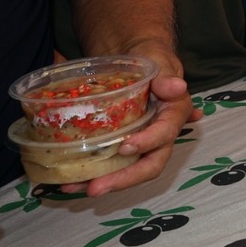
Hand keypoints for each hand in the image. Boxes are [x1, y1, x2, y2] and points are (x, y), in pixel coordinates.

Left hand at [67, 65, 196, 198]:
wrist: (136, 58)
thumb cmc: (150, 58)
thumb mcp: (159, 61)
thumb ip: (166, 76)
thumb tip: (178, 87)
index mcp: (173, 116)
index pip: (165, 134)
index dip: (147, 143)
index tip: (125, 147)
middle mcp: (160, 136)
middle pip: (149, 165)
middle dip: (123, 180)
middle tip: (96, 188)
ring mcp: (140, 145)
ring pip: (127, 171)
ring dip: (100, 182)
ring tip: (70, 188)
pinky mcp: (121, 146)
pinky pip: (110, 165)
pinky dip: (89, 175)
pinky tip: (67, 181)